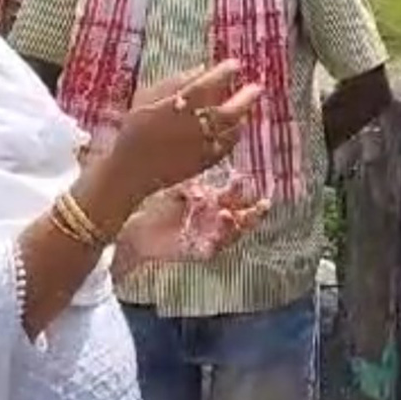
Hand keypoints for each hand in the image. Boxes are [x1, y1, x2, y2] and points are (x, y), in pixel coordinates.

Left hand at [110, 179, 269, 271]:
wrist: (136, 228)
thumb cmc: (157, 202)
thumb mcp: (178, 184)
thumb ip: (193, 171)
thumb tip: (207, 148)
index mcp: (213, 201)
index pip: (236, 195)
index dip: (243, 188)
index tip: (243, 178)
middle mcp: (215, 219)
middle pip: (244, 217)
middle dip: (255, 213)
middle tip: (264, 205)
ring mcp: (208, 236)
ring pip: (232, 235)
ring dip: (235, 227)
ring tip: (228, 215)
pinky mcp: (196, 251)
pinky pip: (211, 251)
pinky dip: (215, 245)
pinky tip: (213, 240)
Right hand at [112, 61, 262, 201]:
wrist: (130, 170)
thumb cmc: (136, 128)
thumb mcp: (147, 97)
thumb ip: (174, 81)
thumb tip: (203, 67)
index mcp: (176, 107)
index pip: (207, 85)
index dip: (224, 73)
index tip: (235, 64)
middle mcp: (191, 126)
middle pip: (227, 110)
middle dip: (246, 97)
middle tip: (257, 87)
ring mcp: (198, 147)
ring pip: (229, 130)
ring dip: (241, 117)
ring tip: (246, 109)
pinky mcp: (202, 163)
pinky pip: (225, 148)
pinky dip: (233, 137)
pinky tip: (235, 129)